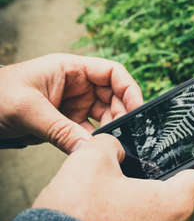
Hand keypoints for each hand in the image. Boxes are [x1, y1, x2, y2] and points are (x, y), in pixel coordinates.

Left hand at [0, 53, 142, 152]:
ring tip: (111, 145)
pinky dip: (94, 142)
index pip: (112, 73)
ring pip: (105, 117)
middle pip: (113, 97)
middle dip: (121, 114)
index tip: (138, 109)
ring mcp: (73, 105)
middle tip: (125, 134)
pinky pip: (88, 133)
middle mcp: (77, 86)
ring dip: (110, 130)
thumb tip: (89, 150)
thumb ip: (60, 130)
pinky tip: (96, 151)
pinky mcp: (66, 124)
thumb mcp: (28, 110)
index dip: (129, 88)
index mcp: (71, 69)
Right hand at [33, 134, 193, 220]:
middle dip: (158, 190)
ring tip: (116, 209)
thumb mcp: (91, 159)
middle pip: (180, 200)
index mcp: (176, 204)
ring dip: (147, 214)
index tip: (162, 165)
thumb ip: (113, 143)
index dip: (180, 164)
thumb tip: (118, 148)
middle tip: (130, 186)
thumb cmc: (76, 213)